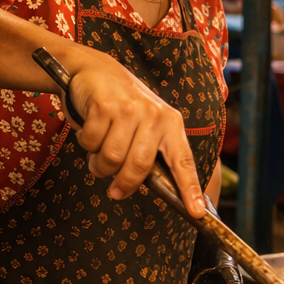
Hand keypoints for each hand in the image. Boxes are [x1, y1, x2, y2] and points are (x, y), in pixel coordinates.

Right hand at [64, 50, 204, 215]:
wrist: (97, 71)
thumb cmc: (125, 107)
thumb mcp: (148, 126)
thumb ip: (153, 153)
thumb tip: (160, 190)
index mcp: (171, 124)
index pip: (183, 162)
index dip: (190, 189)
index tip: (196, 213)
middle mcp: (154, 116)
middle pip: (139, 166)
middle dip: (124, 184)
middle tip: (116, 191)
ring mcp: (129, 109)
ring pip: (111, 158)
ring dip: (100, 165)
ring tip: (99, 155)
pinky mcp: (104, 105)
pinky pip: (91, 143)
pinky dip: (87, 144)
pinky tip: (91, 131)